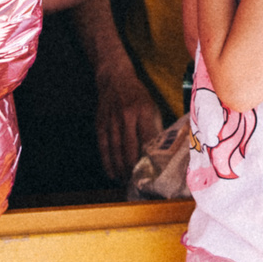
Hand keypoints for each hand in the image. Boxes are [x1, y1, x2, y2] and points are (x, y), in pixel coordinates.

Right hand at [95, 59, 164, 179]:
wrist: (114, 78)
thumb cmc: (138, 95)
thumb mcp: (152, 107)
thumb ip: (155, 127)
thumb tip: (162, 151)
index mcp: (143, 111)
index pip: (148, 139)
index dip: (150, 158)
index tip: (154, 173)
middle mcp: (126, 116)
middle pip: (130, 148)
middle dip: (134, 168)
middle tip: (139, 183)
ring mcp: (111, 120)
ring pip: (116, 150)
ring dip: (121, 169)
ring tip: (127, 182)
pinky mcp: (101, 124)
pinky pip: (104, 147)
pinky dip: (107, 162)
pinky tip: (112, 174)